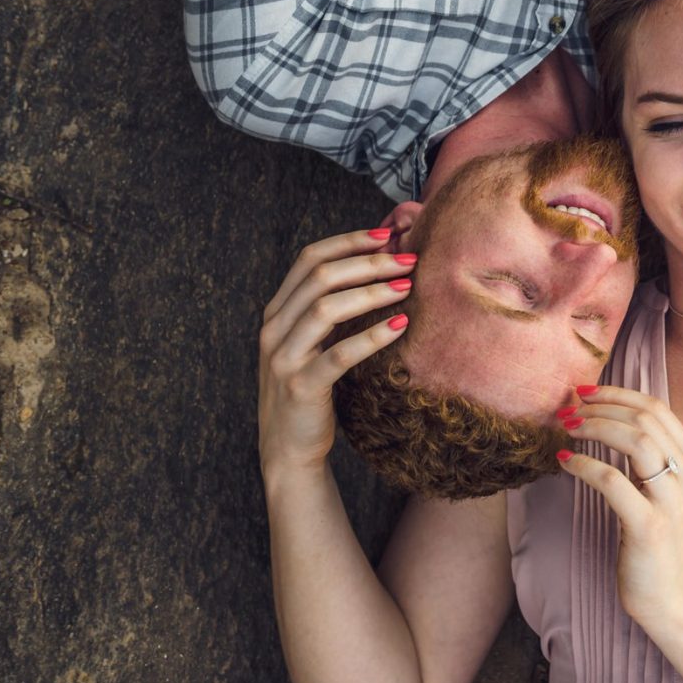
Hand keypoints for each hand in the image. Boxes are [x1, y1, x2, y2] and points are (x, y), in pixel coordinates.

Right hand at [258, 227, 413, 474]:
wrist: (288, 448)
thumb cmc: (311, 393)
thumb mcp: (311, 346)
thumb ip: (329, 313)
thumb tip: (375, 274)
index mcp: (277, 312)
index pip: (309, 260)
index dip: (348, 242)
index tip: (386, 234)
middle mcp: (274, 328)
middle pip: (320, 277)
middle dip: (367, 263)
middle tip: (408, 259)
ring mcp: (283, 358)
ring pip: (326, 309)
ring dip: (371, 293)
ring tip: (407, 287)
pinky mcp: (301, 387)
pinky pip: (338, 355)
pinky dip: (370, 337)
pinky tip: (398, 327)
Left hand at [556, 388, 682, 636]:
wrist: (677, 603)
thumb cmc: (663, 551)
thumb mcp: (669, 499)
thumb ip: (655, 465)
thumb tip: (616, 428)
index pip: (659, 410)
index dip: (619, 394)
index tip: (587, 394)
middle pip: (646, 418)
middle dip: (602, 405)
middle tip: (569, 408)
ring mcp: (672, 502)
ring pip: (635, 440)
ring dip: (594, 427)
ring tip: (567, 429)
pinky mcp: (649, 527)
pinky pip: (612, 480)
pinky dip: (584, 465)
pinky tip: (565, 462)